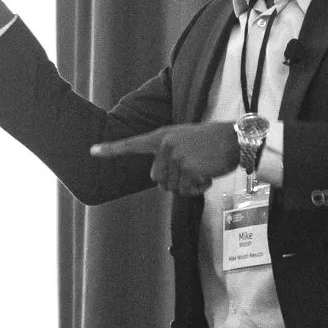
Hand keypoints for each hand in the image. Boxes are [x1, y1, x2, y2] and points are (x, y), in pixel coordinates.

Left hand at [89, 122, 240, 194]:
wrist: (235, 139)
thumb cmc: (213, 141)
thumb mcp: (185, 140)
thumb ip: (169, 155)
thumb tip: (160, 180)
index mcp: (162, 137)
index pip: (132, 144)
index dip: (112, 149)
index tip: (92, 151)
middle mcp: (165, 146)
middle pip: (156, 179)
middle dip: (173, 181)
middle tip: (192, 171)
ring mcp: (176, 157)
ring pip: (171, 188)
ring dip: (188, 186)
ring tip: (202, 170)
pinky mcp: (188, 169)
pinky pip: (186, 191)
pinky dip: (198, 189)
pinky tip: (208, 176)